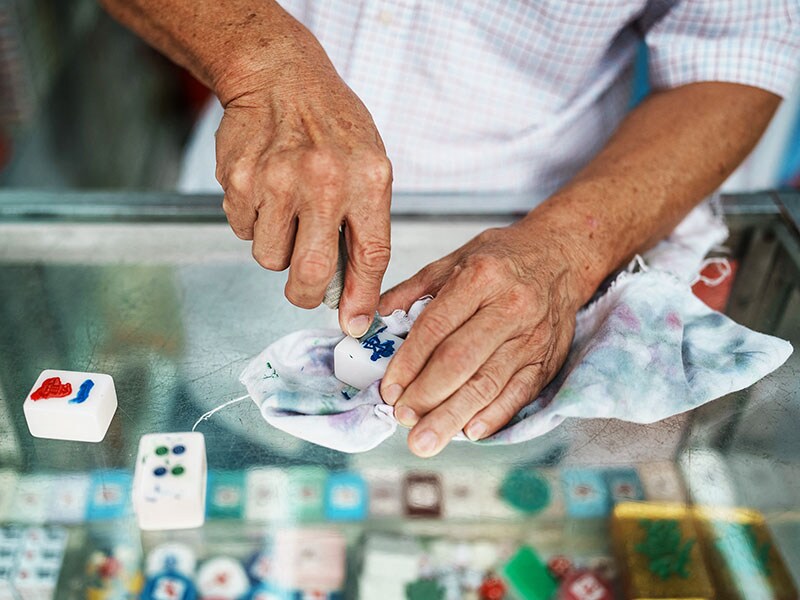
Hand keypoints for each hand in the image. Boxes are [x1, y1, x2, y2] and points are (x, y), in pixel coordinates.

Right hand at [214, 34, 391, 336]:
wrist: (280, 76)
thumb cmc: (332, 125)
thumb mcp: (370, 165)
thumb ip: (365, 224)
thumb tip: (351, 291)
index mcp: (367, 180)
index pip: (370, 256)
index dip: (361, 299)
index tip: (354, 324)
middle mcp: (323, 182)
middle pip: (313, 272)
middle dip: (307, 294)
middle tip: (306, 289)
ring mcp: (277, 181)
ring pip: (271, 258)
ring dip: (278, 251)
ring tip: (287, 214)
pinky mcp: (240, 181)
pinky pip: (244, 232)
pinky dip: (254, 225)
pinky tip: (265, 192)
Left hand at [378, 222, 590, 456]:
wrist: (561, 255)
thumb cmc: (504, 259)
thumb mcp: (454, 260)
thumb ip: (412, 291)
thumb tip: (373, 320)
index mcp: (480, 278)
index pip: (436, 327)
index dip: (408, 362)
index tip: (389, 389)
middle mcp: (510, 307)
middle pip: (460, 360)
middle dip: (426, 395)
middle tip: (402, 417)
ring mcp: (532, 336)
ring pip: (487, 383)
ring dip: (452, 416)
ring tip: (425, 439)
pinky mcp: (547, 359)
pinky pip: (519, 393)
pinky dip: (493, 416)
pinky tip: (469, 431)